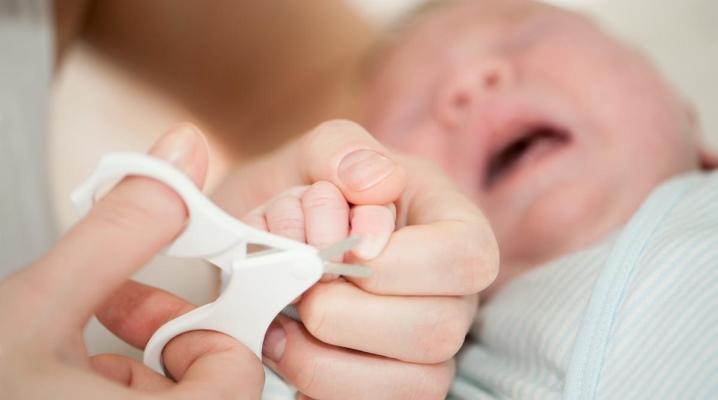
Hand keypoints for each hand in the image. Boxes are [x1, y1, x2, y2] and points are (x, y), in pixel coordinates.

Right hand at [0, 125, 263, 398]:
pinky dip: (115, 399)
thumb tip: (182, 155)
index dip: (203, 333)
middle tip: (112, 329)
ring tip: (71, 364)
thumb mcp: (33, 306)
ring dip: (133, 380)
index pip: (238, 378)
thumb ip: (120, 231)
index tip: (155, 314)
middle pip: (212, 395)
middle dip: (163, 353)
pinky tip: (63, 390)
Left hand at [212, 120, 499, 398]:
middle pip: (441, 329)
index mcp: (449, 226)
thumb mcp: (313, 155)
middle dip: (349, 313)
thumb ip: (340, 149)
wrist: (267, 245)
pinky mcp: (389, 386)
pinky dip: (316, 386)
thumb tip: (374, 182)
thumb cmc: (302, 198)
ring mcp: (425, 349)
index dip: (401, 262)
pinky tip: (283, 347)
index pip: (468, 256)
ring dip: (326, 358)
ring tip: (281, 322)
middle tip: (302, 287)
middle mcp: (451, 294)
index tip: (344, 250)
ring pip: (415, 385)